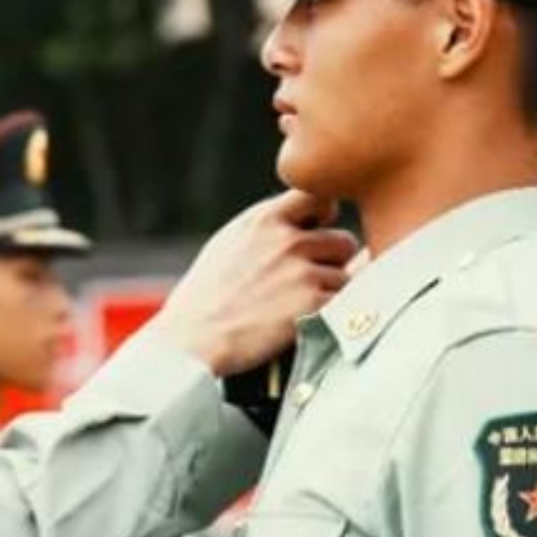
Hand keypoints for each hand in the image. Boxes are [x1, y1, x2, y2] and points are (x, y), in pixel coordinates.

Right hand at [145, 190, 358, 375]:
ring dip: (331, 293)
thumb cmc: (205, 298)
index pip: (320, 197)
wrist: (191, 339)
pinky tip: (306, 323)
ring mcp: (302, 272)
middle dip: (332, 262)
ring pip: (345, 276)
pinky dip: (331, 316)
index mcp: (263, 220)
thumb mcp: (228, 243)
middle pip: (343, 240)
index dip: (324, 215)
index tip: (316, 233)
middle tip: (307, 283)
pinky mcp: (312, 304)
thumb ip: (267, 227)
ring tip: (298, 308)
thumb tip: (307, 220)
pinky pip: (344, 304)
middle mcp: (287, 240)